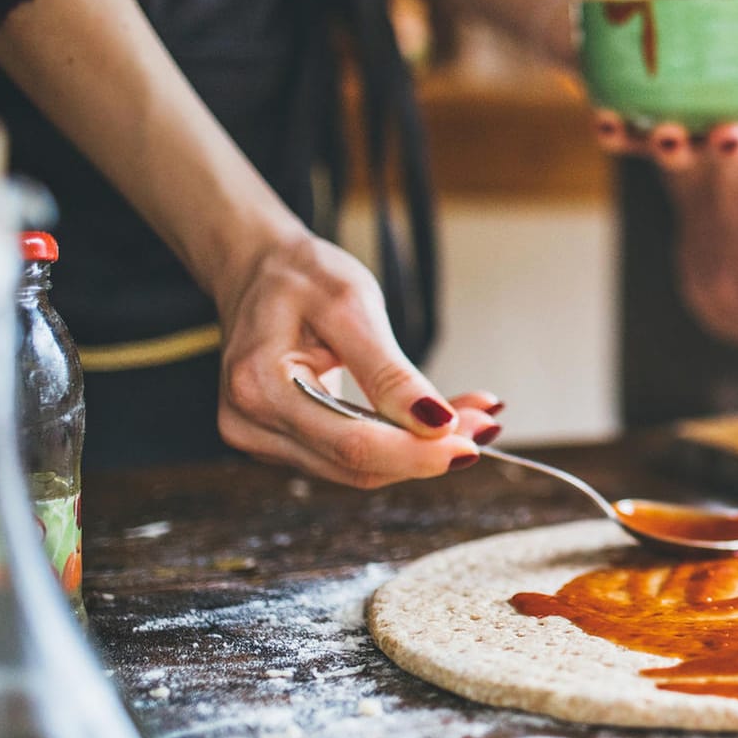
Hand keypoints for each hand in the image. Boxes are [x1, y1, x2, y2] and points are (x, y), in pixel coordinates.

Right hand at [213, 232, 504, 487]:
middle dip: (428, 450)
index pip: (351, 444)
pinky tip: (436, 419)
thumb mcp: (352, 306)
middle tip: (486, 423)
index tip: (472, 442)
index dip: (417, 453)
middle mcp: (252, 424)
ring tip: (471, 415)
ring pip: (359, 467)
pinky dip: (398, 441)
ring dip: (420, 448)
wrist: (259, 270)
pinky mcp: (284, 441)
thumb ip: (389, 371)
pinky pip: (350, 454)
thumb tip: (436, 423)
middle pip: (358, 464)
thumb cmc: (300, 277)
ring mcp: (264, 438)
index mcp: (260, 387)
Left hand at [594, 0, 737, 167]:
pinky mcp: (622, 125)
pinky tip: (605, 121)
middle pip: (728, 147)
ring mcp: (666, 130)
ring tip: (668, 136)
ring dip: (672, 149)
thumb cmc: (692, 9)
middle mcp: (711, 126)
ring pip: (673, 152)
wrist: (622, 10)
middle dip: (730, 146)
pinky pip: (617, 138)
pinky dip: (612, 132)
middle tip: (732, 134)